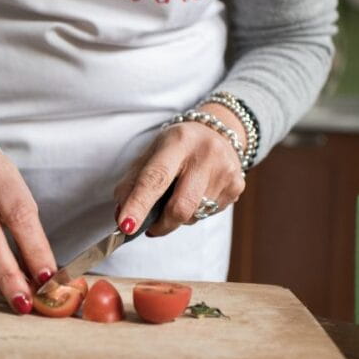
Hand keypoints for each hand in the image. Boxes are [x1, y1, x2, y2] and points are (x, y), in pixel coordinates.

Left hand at [114, 104, 246, 236]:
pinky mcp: (237, 186)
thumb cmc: (177, 147)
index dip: (139, 204)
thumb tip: (121, 217)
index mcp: (178, 141)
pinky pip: (208, 215)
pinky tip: (198, 193)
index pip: (155, 178)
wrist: (218, 131)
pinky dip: (195, 213)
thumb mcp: (151, 154)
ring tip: (179, 196)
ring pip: (194, 215)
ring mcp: (225, 171)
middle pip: (180, 206)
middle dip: (161, 225)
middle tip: (150, 227)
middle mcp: (205, 154)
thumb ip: (131, 183)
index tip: (126, 225)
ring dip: (178, 218)